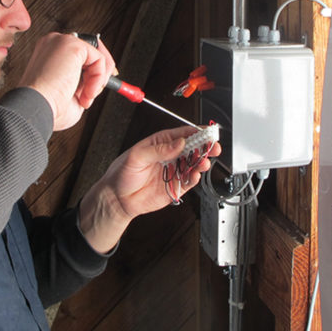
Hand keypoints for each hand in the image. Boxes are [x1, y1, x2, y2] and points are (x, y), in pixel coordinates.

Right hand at [19, 32, 115, 129]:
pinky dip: (98, 79)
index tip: (99, 86)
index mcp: (48, 54)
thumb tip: (99, 83)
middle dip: (100, 71)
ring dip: (98, 79)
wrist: (34, 109)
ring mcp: (60, 41)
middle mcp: (52, 44)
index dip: (93, 68)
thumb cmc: (47, 108)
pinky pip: (99, 59)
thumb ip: (83, 85)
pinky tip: (86, 93)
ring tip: (85, 97)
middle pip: (90, 48)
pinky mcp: (71, 44)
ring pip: (96, 55)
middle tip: (94, 93)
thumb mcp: (71, 95)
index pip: (78, 54)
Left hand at [79, 126, 220, 252]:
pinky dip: (195, 178)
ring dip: (202, 162)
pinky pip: (189, 181)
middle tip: (214, 148)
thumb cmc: (122, 173)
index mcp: (161, 143)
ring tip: (204, 163)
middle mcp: (170, 156)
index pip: (184, 134)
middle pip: (194, 148)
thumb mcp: (137, 156)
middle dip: (206, 147)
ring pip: (194, 164)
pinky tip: (195, 175)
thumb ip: (159, 149)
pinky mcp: (175, 186)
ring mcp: (174, 171)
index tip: (208, 133)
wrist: (117, 198)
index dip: (198, 132)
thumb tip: (179, 143)